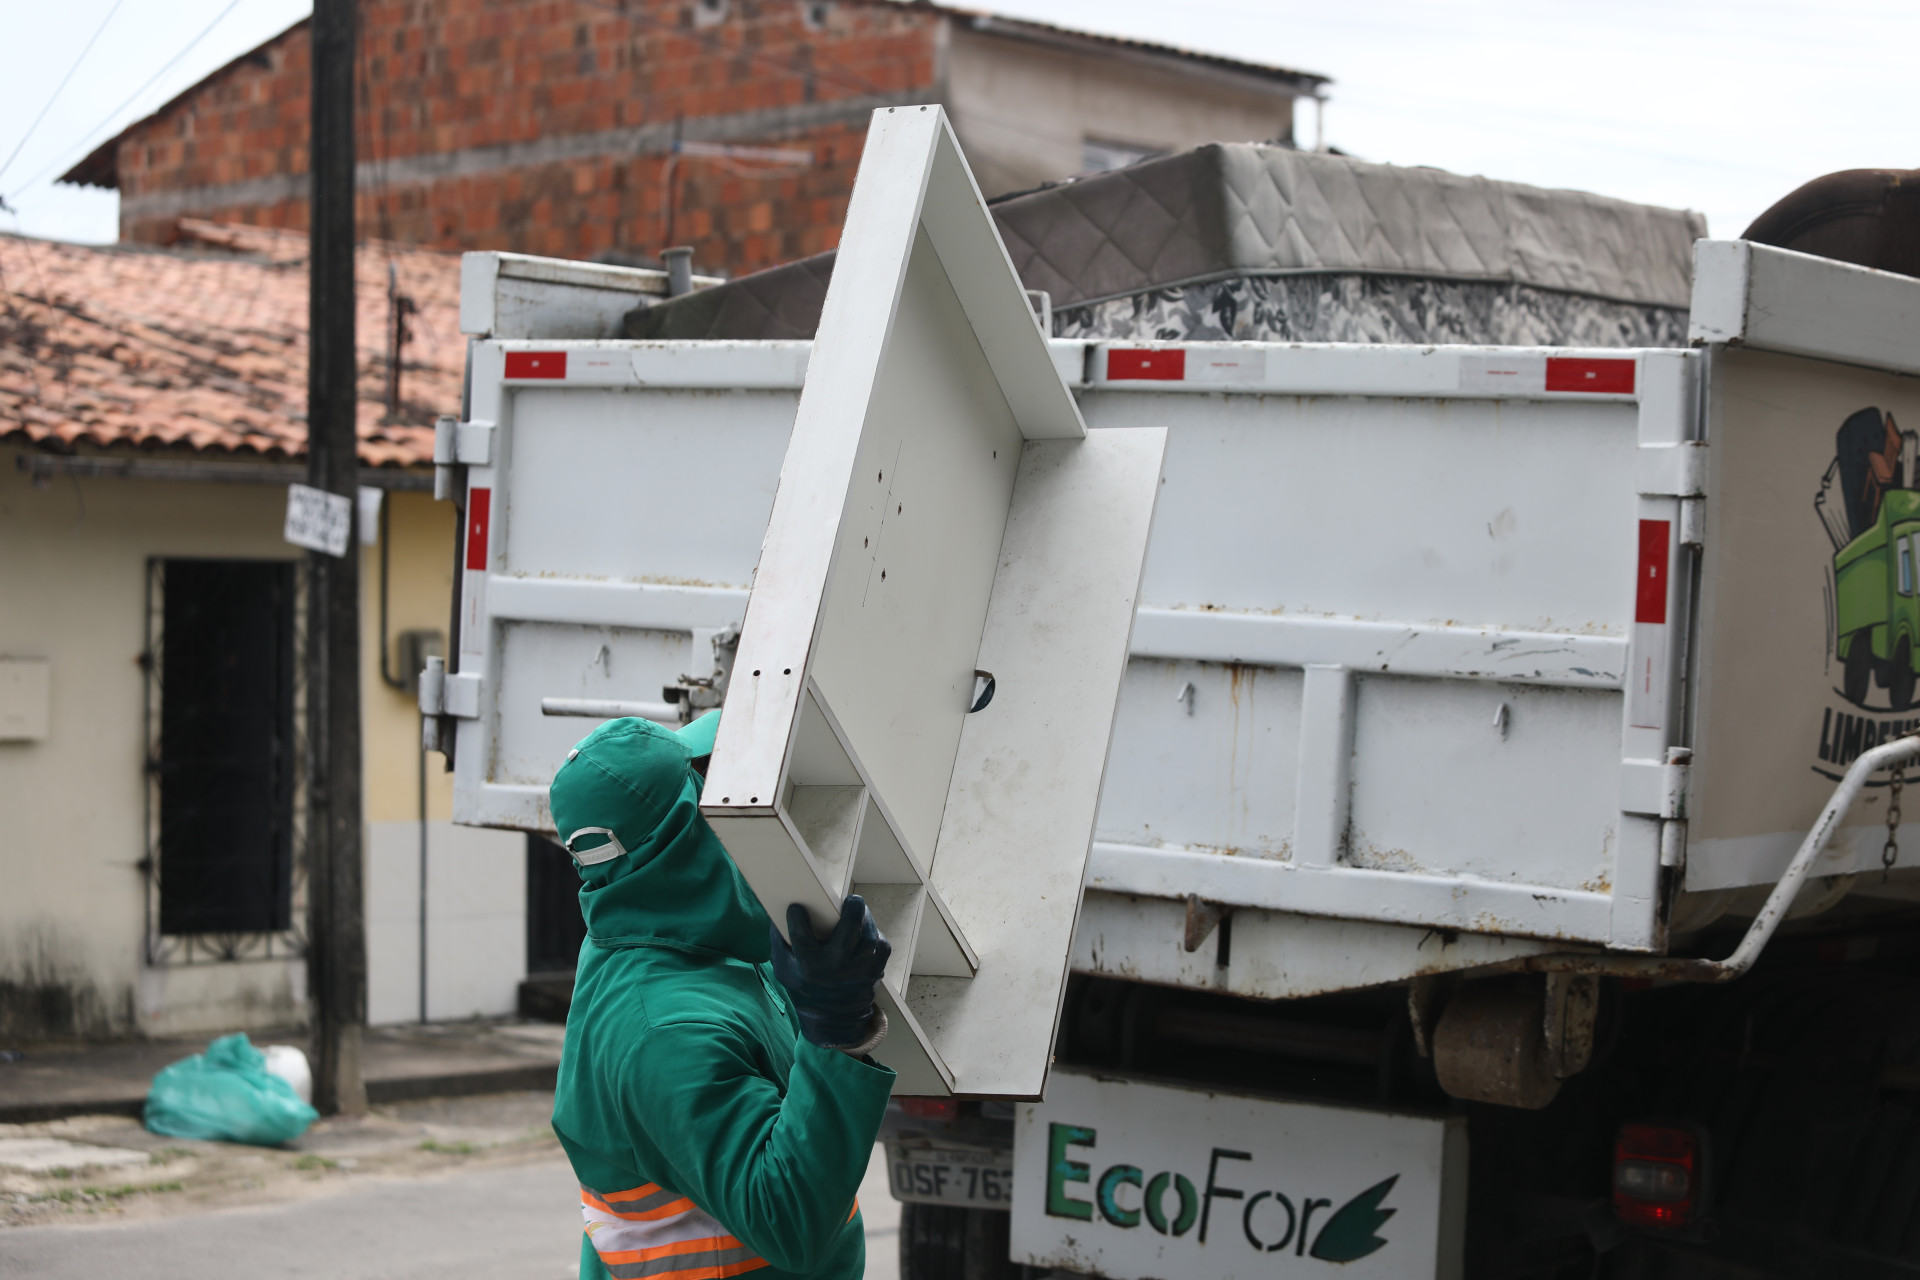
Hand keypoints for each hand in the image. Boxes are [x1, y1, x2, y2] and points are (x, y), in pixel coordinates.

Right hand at [769, 896, 890, 1047]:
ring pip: (869, 939)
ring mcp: (858, 973)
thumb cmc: (804, 985)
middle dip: (852, 914)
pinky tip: (866, 930)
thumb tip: (778, 910)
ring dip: (866, 921)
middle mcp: (834, 970)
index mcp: (809, 967)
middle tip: (851, 900)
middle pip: (848, 936)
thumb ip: (780, 940)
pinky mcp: (875, 973)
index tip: (796, 907)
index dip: (798, 921)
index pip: (801, 940)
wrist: (830, 1019)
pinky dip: (876, 936)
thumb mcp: (783, 967)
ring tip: (858, 910)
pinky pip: (882, 948)